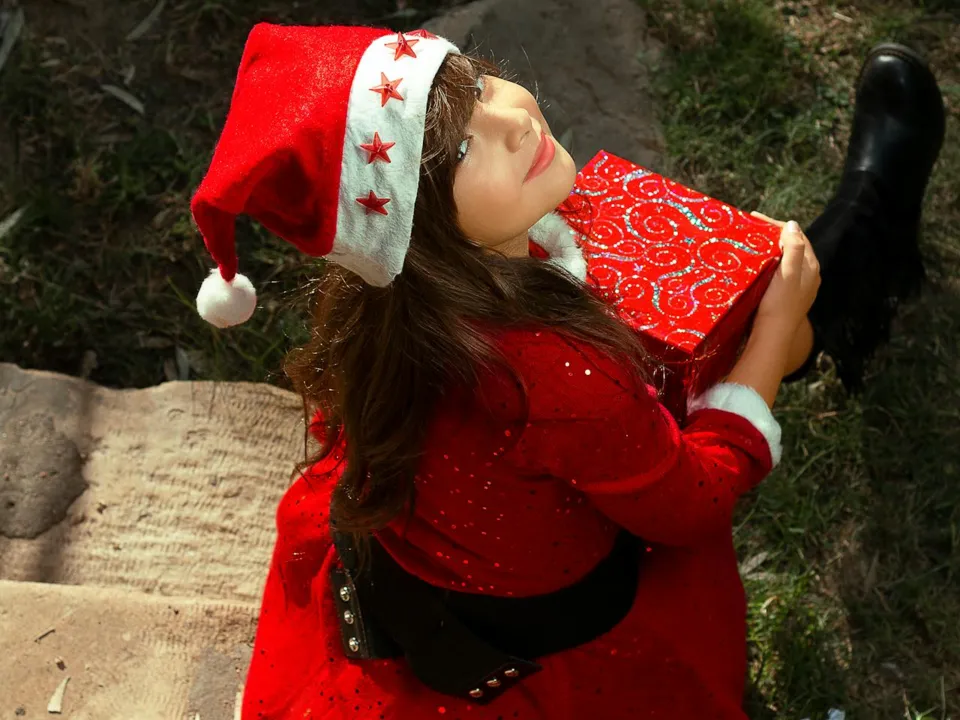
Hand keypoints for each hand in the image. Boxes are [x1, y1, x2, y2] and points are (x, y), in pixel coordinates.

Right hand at [751, 212, 820, 332]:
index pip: (797, 236)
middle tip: (752, 228)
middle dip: (774, 235)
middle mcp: (808, 276)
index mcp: (811, 267)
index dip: (777, 225)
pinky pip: (780, 272)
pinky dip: (770, 263)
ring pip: (786, 259)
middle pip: (793, 246)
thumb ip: (794, 248)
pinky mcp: (787, 297)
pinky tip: (757, 265)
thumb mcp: (787, 273)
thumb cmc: (779, 305)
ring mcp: (798, 287)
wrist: (773, 337)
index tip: (756, 218)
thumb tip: (792, 225)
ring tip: (752, 242)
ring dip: (771, 249)